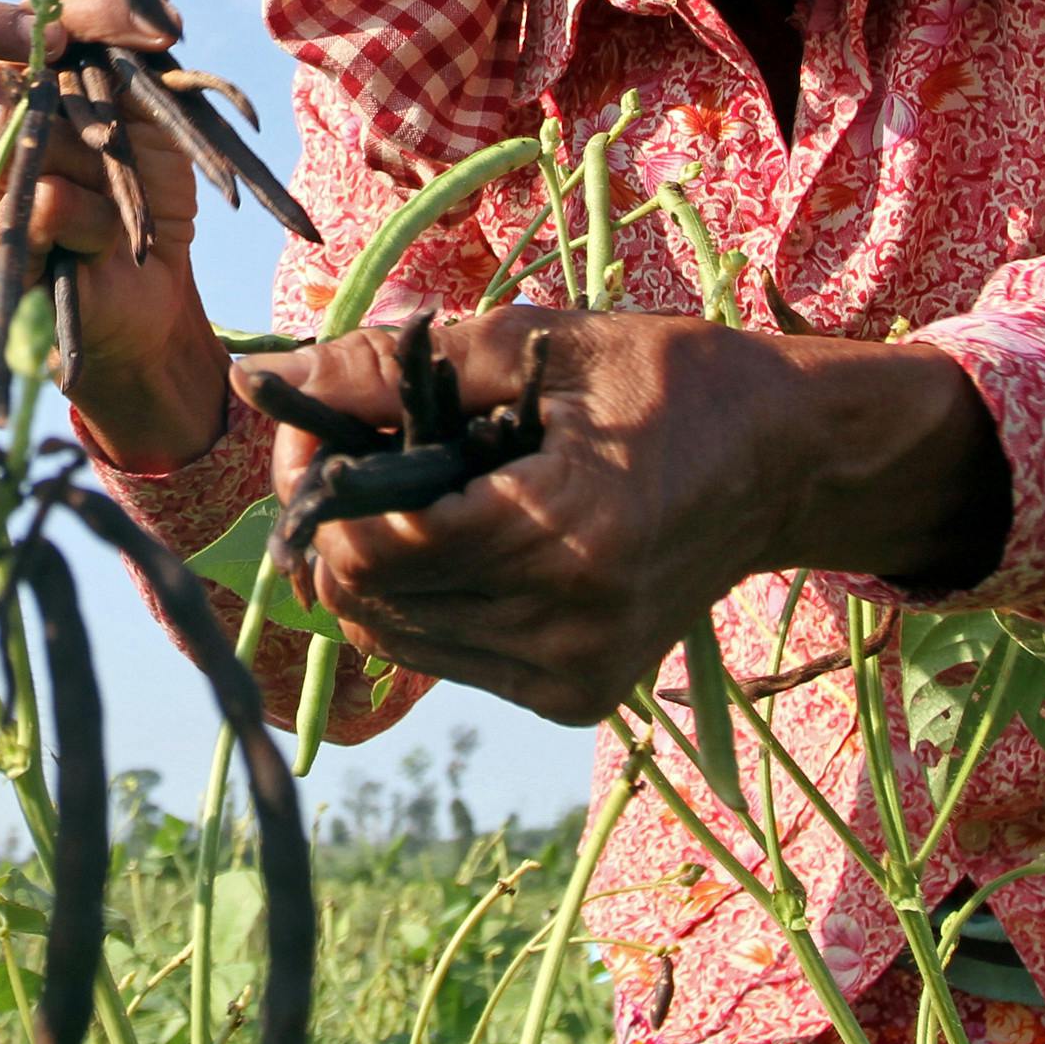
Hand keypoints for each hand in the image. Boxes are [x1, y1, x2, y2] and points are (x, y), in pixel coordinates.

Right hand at [0, 0, 228, 469]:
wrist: (157, 283)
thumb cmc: (143, 179)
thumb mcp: (152, 92)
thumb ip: (138, 25)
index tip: (59, 22)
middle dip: (46, 49)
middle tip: (96, 64)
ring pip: (17, 131)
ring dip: (95, 148)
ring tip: (123, 179)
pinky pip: (45, 202)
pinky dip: (101, 211)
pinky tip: (112, 233)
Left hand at [249, 307, 1002, 725]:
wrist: (781, 464)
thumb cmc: (664, 381)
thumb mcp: (531, 343)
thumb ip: (390, 365)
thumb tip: (263, 377)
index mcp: (569, 535)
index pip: (379, 547)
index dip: (319, 488)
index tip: (319, 429)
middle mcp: (571, 628)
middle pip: (371, 600)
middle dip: (338, 525)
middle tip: (366, 451)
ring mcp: (575, 678)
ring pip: (394, 637)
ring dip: (379, 563)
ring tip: (429, 490)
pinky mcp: (574, 700)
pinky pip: (444, 654)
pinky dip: (427, 596)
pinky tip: (468, 537)